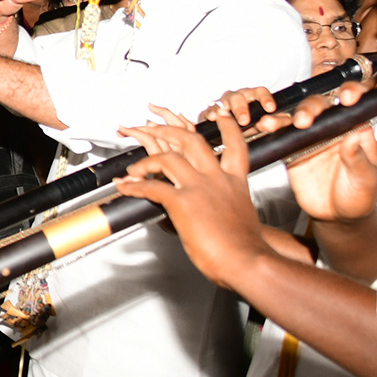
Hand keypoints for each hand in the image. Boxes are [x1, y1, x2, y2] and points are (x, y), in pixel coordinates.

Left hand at [115, 116, 271, 290]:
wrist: (249, 261)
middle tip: (154, 127)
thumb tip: (208, 210)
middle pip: (192, 140)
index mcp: (235, 182)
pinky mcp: (183, 202)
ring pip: (167, 157)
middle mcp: (218, 179)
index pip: (235, 144)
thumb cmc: (246, 248)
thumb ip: (224, 204)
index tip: (220, 115)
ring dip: (145, 161)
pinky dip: (135, 186)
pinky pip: (152, 187)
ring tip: (133, 167)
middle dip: (169, 130)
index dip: (226, 127)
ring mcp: (200, 188)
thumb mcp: (238, 217)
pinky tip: (126, 187)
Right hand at [198, 86, 278, 128]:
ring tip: (225, 115)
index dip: (265, 99)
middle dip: (241, 108)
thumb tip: (270, 121)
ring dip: (224, 108)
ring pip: (223, 102)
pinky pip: (210, 110)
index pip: (260, 92)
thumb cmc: (255, 126)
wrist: (237, 136)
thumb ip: (277, 123)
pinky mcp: (213, 112)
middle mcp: (239, 98)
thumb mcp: (270, 125)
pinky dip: (211, 113)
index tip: (270, 108)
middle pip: (239, 97)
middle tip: (244, 121)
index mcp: (254, 97)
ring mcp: (224, 104)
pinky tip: (213, 117)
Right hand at [258, 80, 376, 221]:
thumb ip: (361, 157)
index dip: (352, 93)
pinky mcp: (293, 149)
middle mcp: (333, 129)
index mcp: (355, 130)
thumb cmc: (359, 196)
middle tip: (306, 119)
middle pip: (321, 105)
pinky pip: (282, 135)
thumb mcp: (367, 179)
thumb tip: (358, 134)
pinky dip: (273, 128)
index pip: (355, 103)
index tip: (347, 98)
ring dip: (288, 116)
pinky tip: (267, 126)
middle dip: (312, 107)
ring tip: (280, 123)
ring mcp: (312, 137)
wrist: (337, 217)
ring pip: (298, 116)